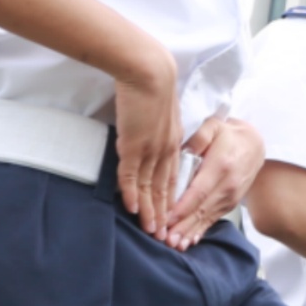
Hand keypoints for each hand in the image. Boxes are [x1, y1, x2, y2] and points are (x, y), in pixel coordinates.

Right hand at [110, 41, 184, 238]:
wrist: (148, 71)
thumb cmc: (151, 84)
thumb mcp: (160, 110)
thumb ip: (155, 127)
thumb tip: (145, 135)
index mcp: (174, 142)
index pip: (174, 177)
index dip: (171, 198)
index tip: (170, 215)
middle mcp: (166, 150)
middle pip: (165, 188)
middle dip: (164, 213)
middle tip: (163, 235)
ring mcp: (150, 149)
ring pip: (151, 187)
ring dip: (150, 210)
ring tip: (150, 231)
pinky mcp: (134, 145)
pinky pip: (132, 175)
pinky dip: (132, 193)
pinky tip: (131, 209)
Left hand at [162, 114, 263, 251]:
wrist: (255, 145)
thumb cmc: (229, 135)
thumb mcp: (214, 126)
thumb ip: (198, 137)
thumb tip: (184, 152)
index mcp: (221, 166)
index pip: (198, 191)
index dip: (182, 207)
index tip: (166, 218)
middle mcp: (228, 185)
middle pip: (201, 209)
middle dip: (182, 225)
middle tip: (166, 239)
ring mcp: (231, 196)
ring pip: (207, 217)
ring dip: (190, 232)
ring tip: (174, 245)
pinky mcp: (230, 203)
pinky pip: (214, 219)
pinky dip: (201, 230)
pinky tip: (189, 241)